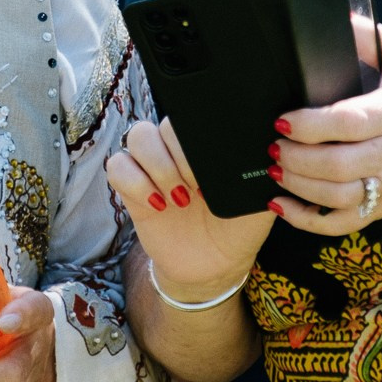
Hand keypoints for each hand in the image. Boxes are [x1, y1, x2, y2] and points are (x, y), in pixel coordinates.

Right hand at [107, 118, 272, 300]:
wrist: (214, 266)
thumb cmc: (240, 227)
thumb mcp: (259, 200)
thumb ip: (260, 171)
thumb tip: (264, 147)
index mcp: (206, 143)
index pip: (191, 114)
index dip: (195, 136)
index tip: (212, 169)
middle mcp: (176, 149)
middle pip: (161, 122)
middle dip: (177, 155)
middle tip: (197, 188)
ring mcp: (152, 168)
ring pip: (137, 136)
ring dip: (157, 165)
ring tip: (179, 198)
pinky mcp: (132, 190)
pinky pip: (117, 167)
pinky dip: (134, 182)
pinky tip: (158, 205)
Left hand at [269, 24, 381, 234]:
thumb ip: (370, 38)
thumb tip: (337, 16)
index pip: (350, 122)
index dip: (311, 124)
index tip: (283, 119)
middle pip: (338, 165)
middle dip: (297, 157)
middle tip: (273, 144)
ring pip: (337, 197)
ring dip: (298, 185)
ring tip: (275, 167)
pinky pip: (341, 224)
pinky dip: (307, 220)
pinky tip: (282, 204)